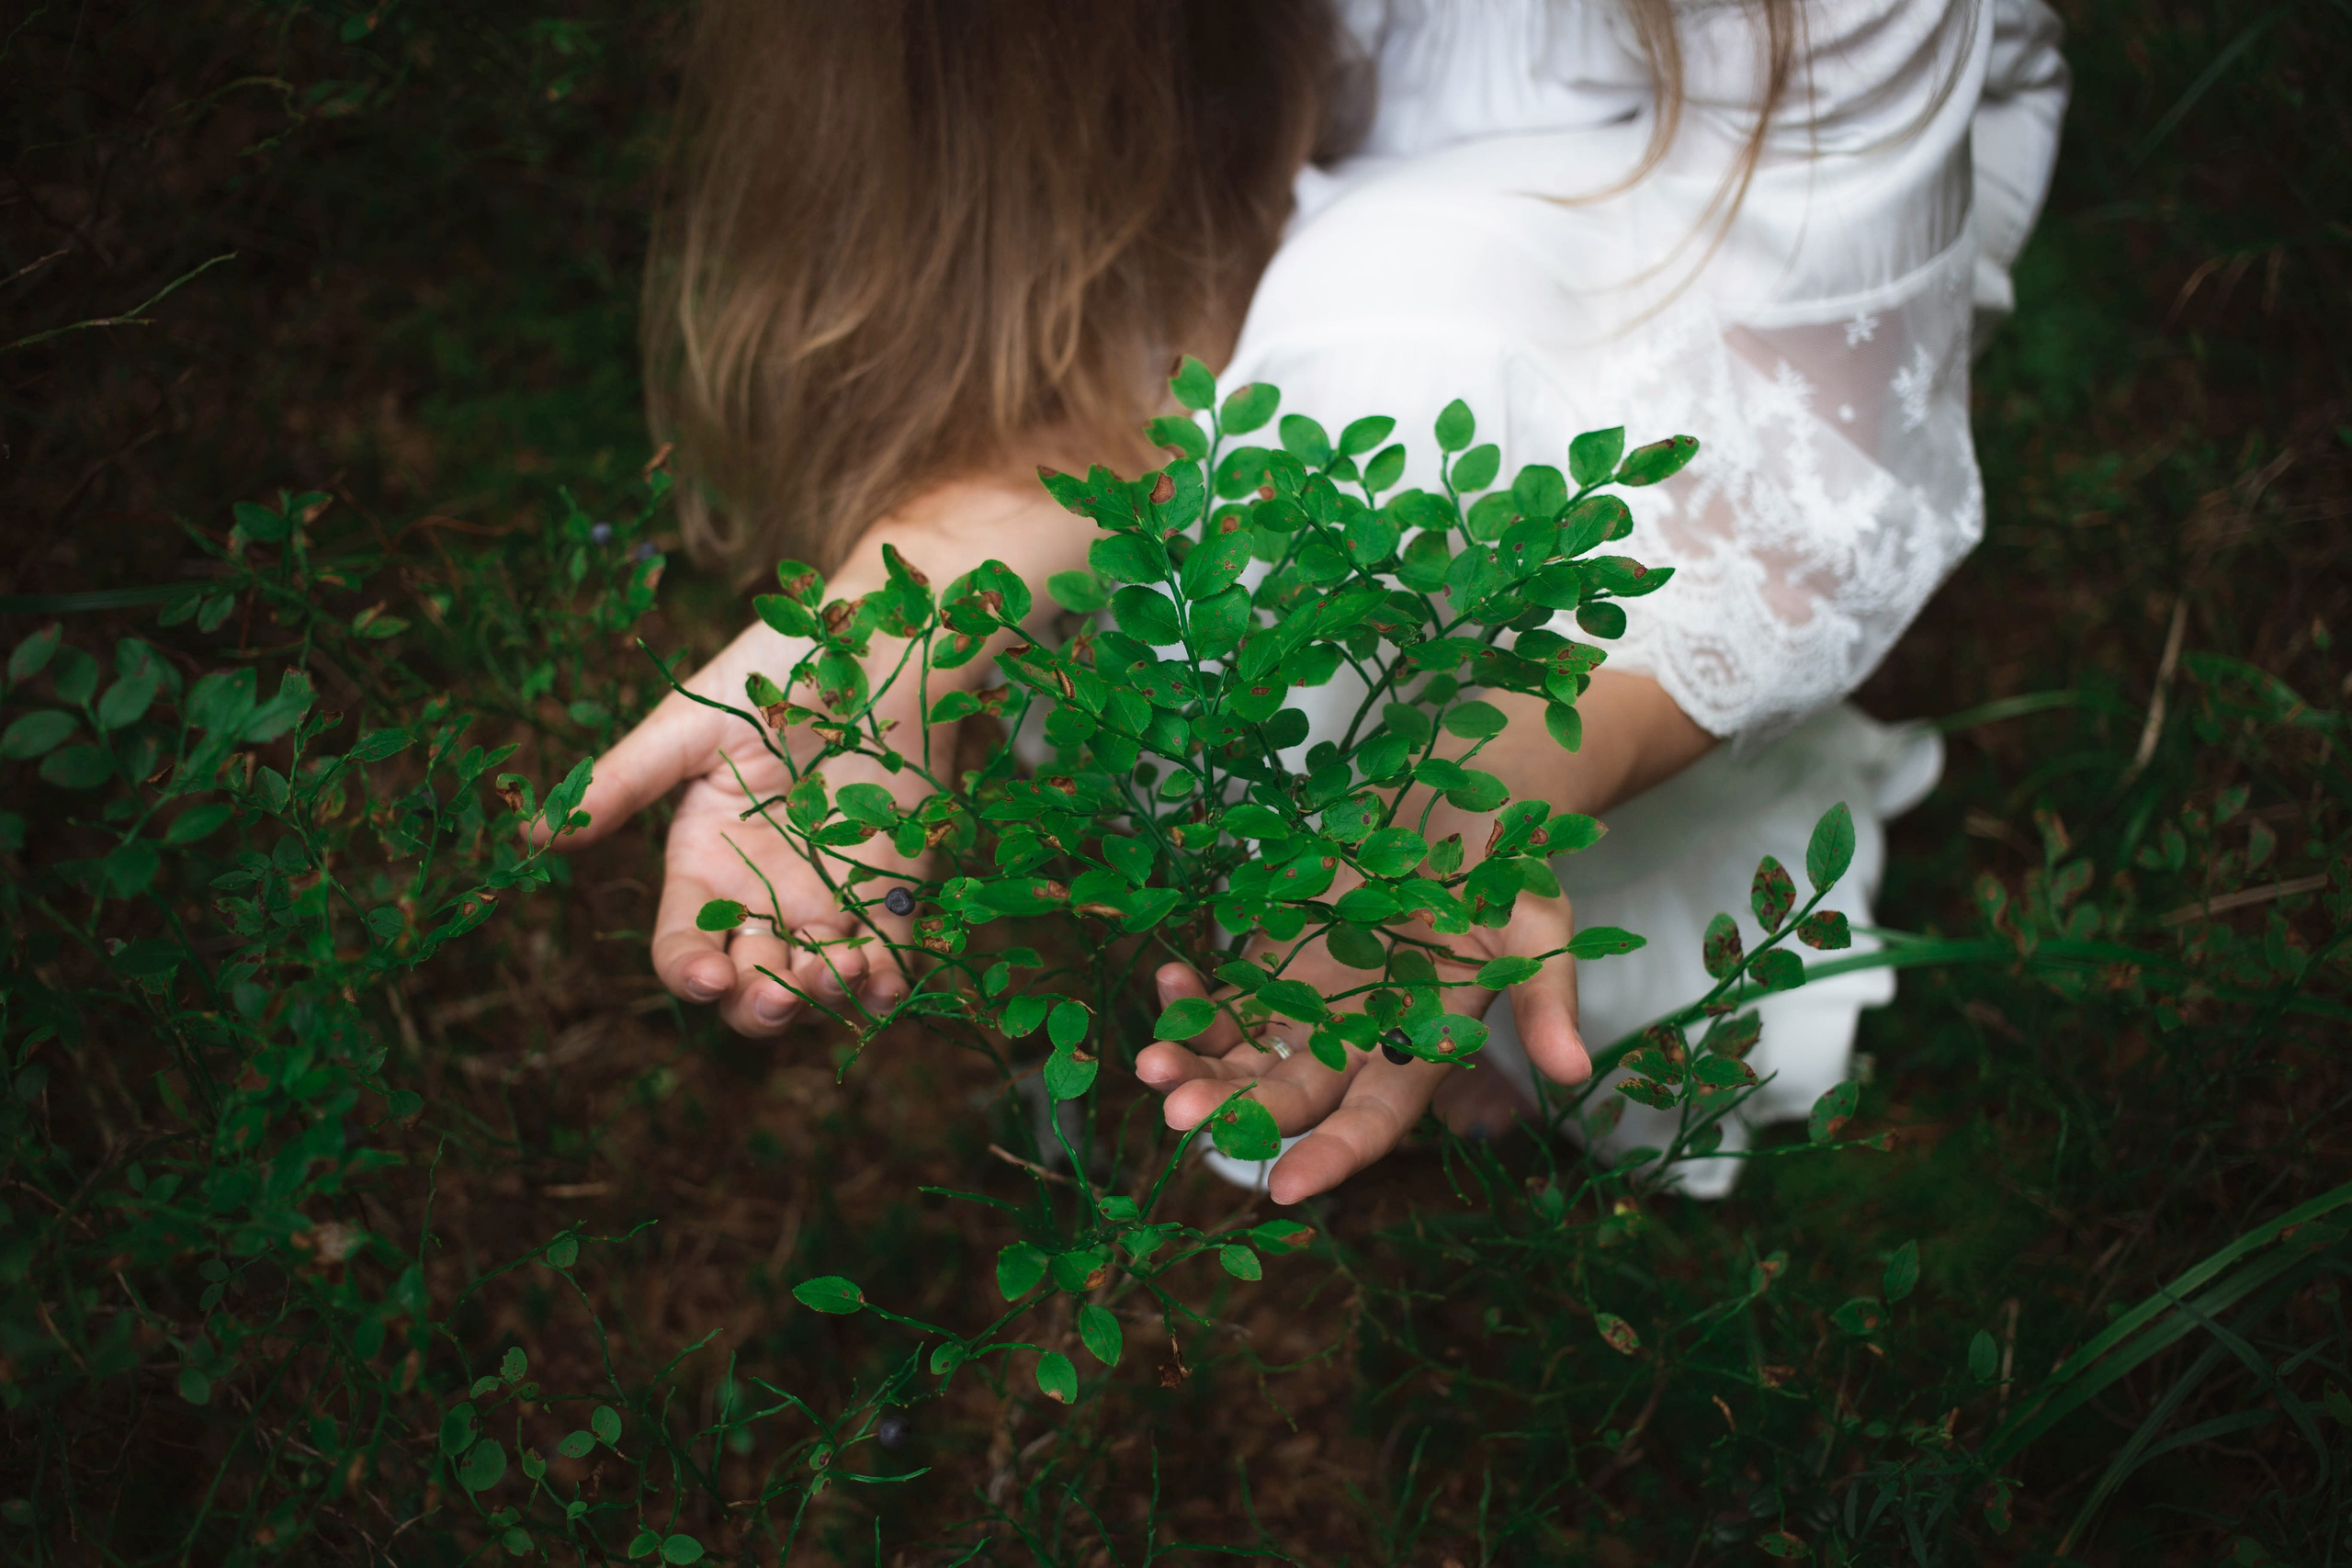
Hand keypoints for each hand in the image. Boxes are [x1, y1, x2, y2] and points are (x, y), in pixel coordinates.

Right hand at [543, 618, 929, 1034]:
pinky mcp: (895, 886)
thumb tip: (530, 834)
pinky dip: (888, 981)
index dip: (687, 972)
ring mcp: (831, 895)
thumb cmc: (778, 669)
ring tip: (841, 968)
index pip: (683, 944)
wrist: (877, 637)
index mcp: (706, 863)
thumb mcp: (692, 724)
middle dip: (760, 1006)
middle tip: (777, 990)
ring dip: (825, 996)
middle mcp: (764, 893)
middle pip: (749, 988)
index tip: (709, 977)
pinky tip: (885, 975)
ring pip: (817, 985)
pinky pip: (890, 957)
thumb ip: (624, 783)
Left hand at [1133, 887, 1589, 1204]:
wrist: (1458, 798)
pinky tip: (1167, 988)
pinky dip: (1193, 1001)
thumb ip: (1547, 998)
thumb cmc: (1504, 867)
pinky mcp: (1278, 961)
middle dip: (1235, 1113)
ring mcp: (1311, 1004)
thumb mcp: (1538, 923)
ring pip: (1245, 1058)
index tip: (1280, 1189)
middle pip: (1290, 1097)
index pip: (1374, 1123)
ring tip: (1149, 1066)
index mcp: (1421, 1049)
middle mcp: (1358, 1041)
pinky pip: (1227, 999)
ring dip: (1199, 1067)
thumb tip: (1575, 1072)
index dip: (1332, 1157)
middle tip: (1177, 1115)